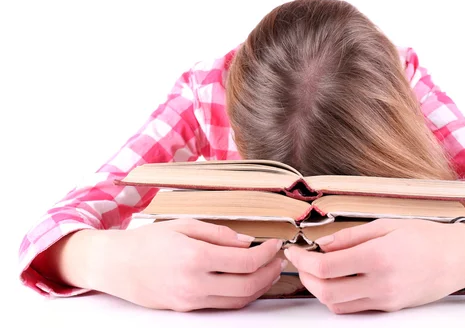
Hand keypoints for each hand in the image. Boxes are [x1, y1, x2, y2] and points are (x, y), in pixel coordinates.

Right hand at [92, 219, 285, 310]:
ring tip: (268, 271)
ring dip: (260, 287)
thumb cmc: (147, 241)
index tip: (276, 244)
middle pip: (247, 286)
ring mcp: (191, 300)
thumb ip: (218, 233)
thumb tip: (246, 242)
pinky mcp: (187, 309)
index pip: (246, 261)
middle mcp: (195, 283)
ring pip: (238, 301)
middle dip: (270, 272)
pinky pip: (223, 306)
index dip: (268, 253)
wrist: (115, 265)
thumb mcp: (184, 225)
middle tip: (278, 259)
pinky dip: (241, 296)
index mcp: (195, 257)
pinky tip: (247, 282)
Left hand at [284, 219, 464, 313]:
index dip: (302, 260)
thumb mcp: (386, 224)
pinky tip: (335, 280)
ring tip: (315, 270)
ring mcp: (385, 300)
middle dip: (305, 277)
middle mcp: (380, 284)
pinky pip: (354, 308)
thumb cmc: (425, 236)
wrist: (459, 258)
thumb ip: (350, 236)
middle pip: (326, 292)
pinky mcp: (389, 308)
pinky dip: (337, 297)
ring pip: (337, 305)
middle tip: (300, 261)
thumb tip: (320, 244)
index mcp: (378, 257)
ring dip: (319, 289)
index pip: (325, 267)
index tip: (294, 250)